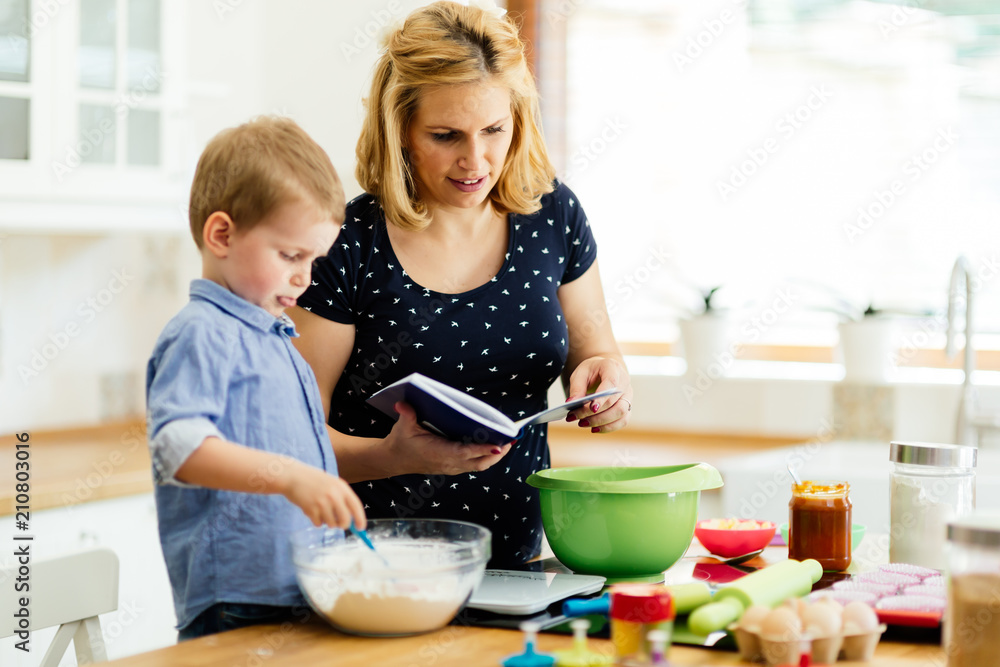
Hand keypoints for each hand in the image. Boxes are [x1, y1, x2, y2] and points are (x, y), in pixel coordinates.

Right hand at [281, 461, 367, 528]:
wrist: (292, 476)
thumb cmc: (313, 481)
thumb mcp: (331, 484)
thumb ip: (341, 499)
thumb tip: (351, 520)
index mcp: (341, 487)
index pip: (356, 506)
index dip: (360, 518)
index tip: (361, 528)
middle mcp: (334, 495)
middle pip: (345, 519)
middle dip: (343, 525)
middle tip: (338, 524)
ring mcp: (322, 502)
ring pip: (331, 524)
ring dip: (327, 521)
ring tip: (320, 510)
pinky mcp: (310, 509)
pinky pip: (318, 524)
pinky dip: (316, 521)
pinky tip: (310, 509)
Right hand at [383, 402, 512, 475]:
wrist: (394, 460)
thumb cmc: (400, 442)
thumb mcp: (402, 427)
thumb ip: (406, 414)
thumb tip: (402, 404)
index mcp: (438, 453)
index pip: (465, 452)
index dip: (482, 450)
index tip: (498, 445)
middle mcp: (448, 463)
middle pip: (479, 462)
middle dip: (497, 453)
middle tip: (510, 439)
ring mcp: (452, 467)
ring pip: (479, 466)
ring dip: (494, 456)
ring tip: (508, 442)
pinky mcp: (453, 467)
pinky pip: (474, 465)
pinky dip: (486, 457)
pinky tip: (495, 447)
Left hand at [565, 356, 631, 432]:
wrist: (603, 370)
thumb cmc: (591, 371)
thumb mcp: (580, 374)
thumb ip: (576, 388)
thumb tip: (571, 404)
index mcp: (612, 367)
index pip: (611, 384)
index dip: (603, 398)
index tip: (592, 408)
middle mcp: (624, 381)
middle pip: (615, 402)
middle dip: (595, 413)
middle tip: (575, 417)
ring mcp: (628, 394)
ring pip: (621, 413)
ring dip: (601, 422)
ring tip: (582, 423)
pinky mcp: (627, 406)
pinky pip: (622, 421)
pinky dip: (608, 427)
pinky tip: (594, 429)